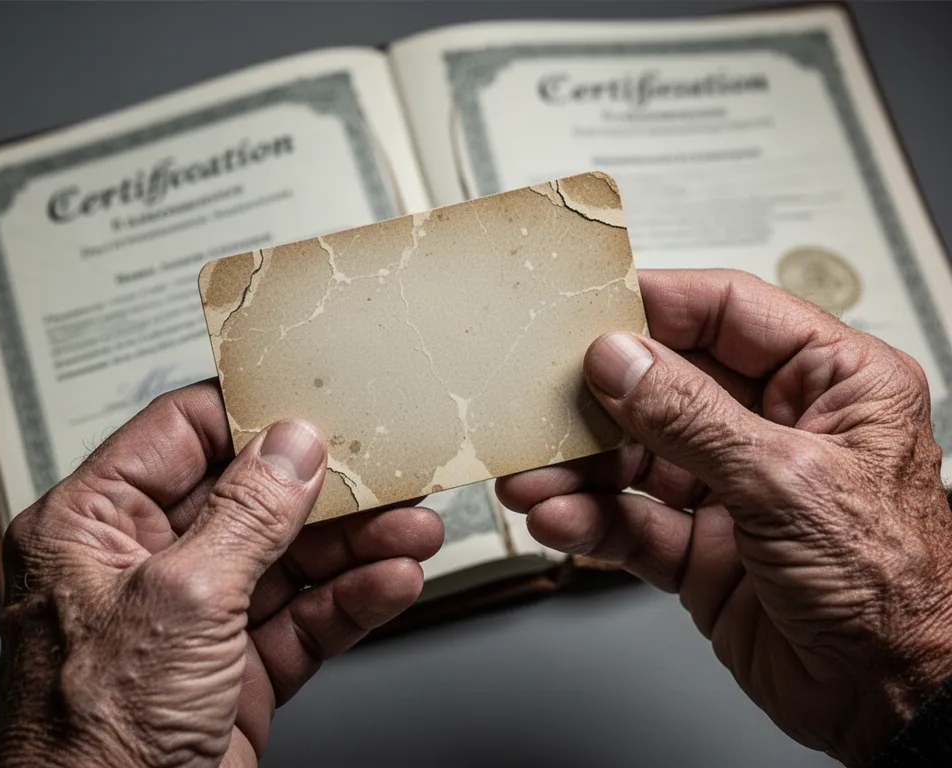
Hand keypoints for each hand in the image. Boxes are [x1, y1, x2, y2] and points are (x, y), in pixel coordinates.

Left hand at [0, 380, 442, 767]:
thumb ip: (245, 516)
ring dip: (356, 547)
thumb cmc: (90, 743)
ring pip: (288, 561)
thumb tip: (290, 447)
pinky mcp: (236, 670)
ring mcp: (194, 621)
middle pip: (250, 500)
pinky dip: (351, 602)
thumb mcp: (179, 602)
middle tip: (388, 473)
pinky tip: (391, 582)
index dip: (252, 416)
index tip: (315, 404)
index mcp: (93, 528)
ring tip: (412, 530)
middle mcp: (143, 567)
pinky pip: (303, 618)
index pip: (180, 436)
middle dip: (327, 492)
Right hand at [496, 269, 951, 765]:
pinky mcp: (701, 547)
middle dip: (598, 400)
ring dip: (580, 468)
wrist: (890, 705)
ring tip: (533, 475)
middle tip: (539, 399)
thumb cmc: (893, 592)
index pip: (728, 314)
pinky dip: (591, 520)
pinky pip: (633, 520)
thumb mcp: (788, 483)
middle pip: (667, 387)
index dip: (655, 305)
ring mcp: (734, 490)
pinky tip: (560, 519)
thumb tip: (620, 360)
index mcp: (831, 384)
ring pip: (638, 458)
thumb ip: (692, 418)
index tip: (587, 308)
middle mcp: (777, 429)